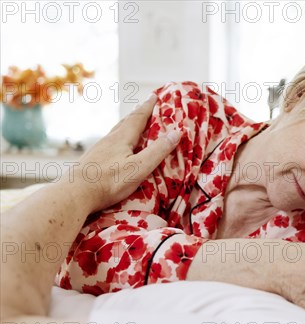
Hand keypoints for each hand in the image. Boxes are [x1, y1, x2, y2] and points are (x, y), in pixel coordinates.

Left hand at [63, 95, 181, 212]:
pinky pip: (110, 143)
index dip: (148, 107)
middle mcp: (109, 140)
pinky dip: (118, 138)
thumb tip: (176, 132)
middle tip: (146, 106)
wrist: (74, 194)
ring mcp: (99, 150)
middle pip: (125, 122)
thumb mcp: (140, 167)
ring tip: (133, 124)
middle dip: (138, 113)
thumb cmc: (109, 182)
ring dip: (127, 125)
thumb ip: (157, 151)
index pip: (138, 118)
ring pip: (116, 132)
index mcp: (122, 139)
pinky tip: (117, 147)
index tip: (155, 96)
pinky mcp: (92, 161)